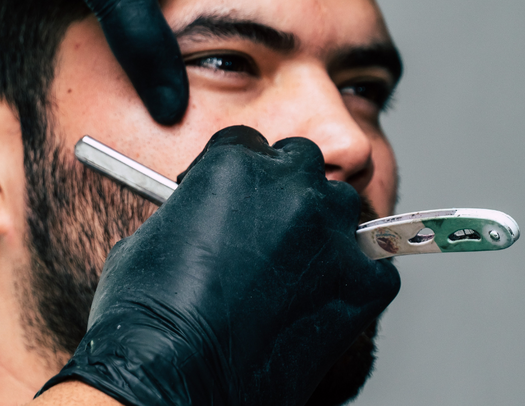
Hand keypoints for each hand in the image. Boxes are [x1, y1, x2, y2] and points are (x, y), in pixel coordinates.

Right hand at [39, 126, 400, 404]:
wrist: (173, 379)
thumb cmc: (149, 315)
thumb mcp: (151, 239)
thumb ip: (193, 212)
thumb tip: (205, 221)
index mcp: (234, 164)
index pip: (248, 145)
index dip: (238, 175)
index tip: (234, 200)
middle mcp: (291, 186)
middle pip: (302, 163)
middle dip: (285, 189)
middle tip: (267, 229)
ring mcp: (331, 234)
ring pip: (341, 208)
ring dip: (322, 229)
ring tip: (295, 271)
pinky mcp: (363, 284)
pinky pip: (375, 265)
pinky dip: (355, 280)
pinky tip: (323, 303)